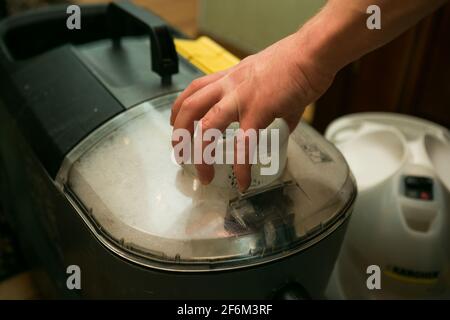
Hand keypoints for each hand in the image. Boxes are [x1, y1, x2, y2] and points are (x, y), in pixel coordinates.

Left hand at [171, 32, 334, 190]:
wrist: (312, 53)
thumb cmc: (296, 62)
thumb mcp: (273, 82)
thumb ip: (273, 105)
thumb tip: (283, 124)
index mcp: (230, 78)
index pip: (194, 90)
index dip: (179, 109)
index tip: (177, 125)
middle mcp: (229, 86)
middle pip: (189, 107)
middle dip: (179, 133)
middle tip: (180, 154)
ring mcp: (241, 98)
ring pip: (207, 126)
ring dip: (201, 154)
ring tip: (204, 174)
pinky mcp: (259, 111)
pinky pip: (244, 144)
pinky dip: (241, 167)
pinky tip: (243, 181)